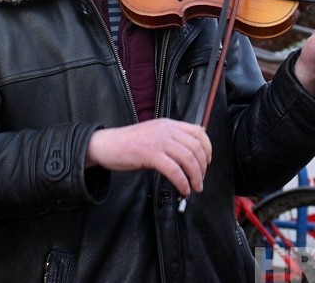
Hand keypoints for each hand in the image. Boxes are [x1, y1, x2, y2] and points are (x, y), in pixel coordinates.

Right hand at [86, 119, 211, 197]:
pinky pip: (174, 170)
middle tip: (200, 180)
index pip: (198, 131)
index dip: (208, 148)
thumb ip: (170, 139)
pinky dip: (182, 182)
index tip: (207, 162)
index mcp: (168, 124)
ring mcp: (158, 141)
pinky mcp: (150, 154)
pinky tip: (183, 190)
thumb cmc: (129, 143)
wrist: (106, 144)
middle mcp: (166, 130)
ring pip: (188, 159)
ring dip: (195, 177)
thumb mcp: (154, 134)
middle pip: (196, 147)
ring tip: (195, 188)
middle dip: (202, 167)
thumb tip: (189, 154)